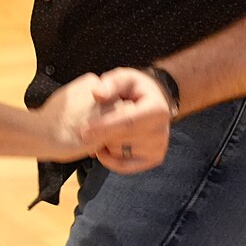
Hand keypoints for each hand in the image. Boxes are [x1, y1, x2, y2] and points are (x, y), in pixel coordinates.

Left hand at [37, 69, 170, 172]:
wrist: (154, 101)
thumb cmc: (135, 88)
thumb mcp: (124, 78)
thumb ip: (110, 84)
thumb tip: (97, 94)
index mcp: (157, 110)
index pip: (128, 122)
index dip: (105, 127)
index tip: (84, 130)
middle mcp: (161, 132)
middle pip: (122, 140)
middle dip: (101, 135)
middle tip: (87, 127)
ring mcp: (159, 148)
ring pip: (120, 154)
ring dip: (106, 144)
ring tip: (102, 131)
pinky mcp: (153, 159)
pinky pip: (124, 167)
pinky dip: (109, 159)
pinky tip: (103, 147)